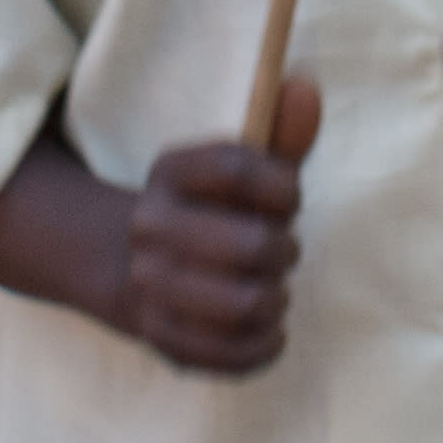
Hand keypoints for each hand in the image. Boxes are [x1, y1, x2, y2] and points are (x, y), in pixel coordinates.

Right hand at [119, 78, 314, 373]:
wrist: (135, 266)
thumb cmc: (213, 209)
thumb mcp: (241, 165)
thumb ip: (282, 133)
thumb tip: (307, 87)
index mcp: (169, 171)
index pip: (240, 169)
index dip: (285, 187)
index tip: (290, 198)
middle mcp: (149, 226)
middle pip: (254, 245)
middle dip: (286, 250)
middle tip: (282, 250)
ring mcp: (149, 286)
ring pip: (245, 304)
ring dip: (276, 298)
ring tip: (272, 290)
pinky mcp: (162, 339)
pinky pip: (233, 354)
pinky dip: (266, 344)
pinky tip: (269, 328)